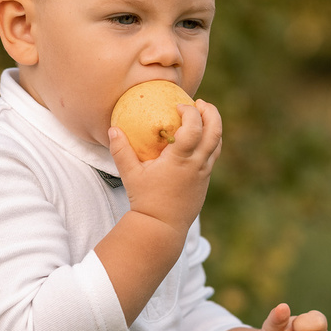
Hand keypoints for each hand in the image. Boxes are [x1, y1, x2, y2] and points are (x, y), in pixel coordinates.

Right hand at [109, 96, 221, 238]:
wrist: (162, 227)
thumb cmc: (145, 200)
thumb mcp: (130, 175)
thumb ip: (121, 151)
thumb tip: (113, 129)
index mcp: (180, 160)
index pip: (193, 127)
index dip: (190, 112)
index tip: (179, 106)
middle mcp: (196, 164)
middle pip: (214, 131)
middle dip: (210, 113)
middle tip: (201, 103)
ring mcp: (204, 172)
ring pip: (217, 142)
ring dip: (213, 125)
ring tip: (204, 115)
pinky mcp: (205, 180)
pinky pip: (213, 154)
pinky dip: (210, 140)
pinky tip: (200, 137)